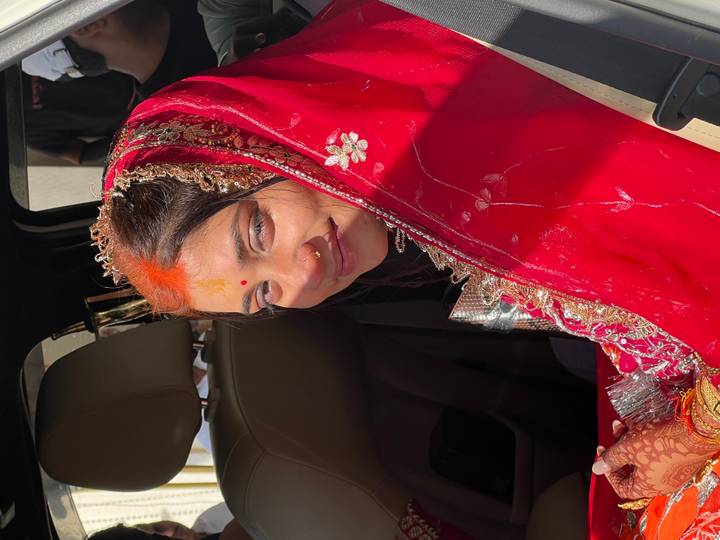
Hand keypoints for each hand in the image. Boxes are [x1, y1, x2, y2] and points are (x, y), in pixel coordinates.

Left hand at [592, 417, 719, 498]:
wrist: (694, 431)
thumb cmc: (660, 443)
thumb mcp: (628, 448)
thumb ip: (611, 459)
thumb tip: (596, 469)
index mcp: (648, 487)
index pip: (622, 488)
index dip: (609, 472)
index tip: (603, 454)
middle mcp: (660, 483)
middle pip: (631, 470)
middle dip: (619, 450)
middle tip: (612, 434)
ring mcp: (671, 471)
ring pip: (642, 458)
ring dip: (629, 441)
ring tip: (620, 424)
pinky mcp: (678, 458)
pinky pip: (656, 452)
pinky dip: (644, 440)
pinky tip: (638, 425)